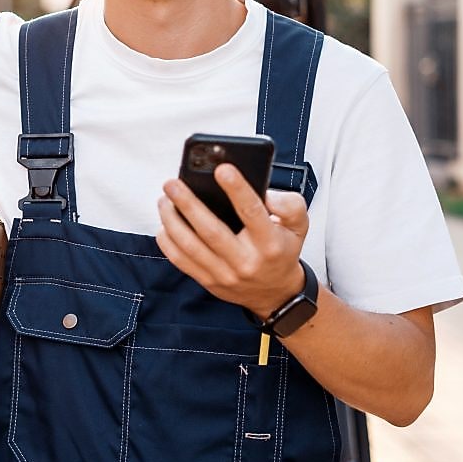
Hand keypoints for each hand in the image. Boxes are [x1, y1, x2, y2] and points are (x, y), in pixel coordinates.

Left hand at [156, 163, 308, 317]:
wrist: (276, 293)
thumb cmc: (282, 250)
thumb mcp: (299, 225)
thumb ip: (289, 204)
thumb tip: (264, 191)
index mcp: (269, 243)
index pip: (251, 212)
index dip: (236, 189)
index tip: (221, 168)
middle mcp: (246, 261)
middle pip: (211, 230)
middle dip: (188, 204)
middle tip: (172, 183)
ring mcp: (225, 274)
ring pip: (190, 246)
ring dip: (172, 220)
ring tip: (164, 199)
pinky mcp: (209, 282)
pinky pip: (181, 261)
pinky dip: (168, 242)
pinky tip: (164, 223)